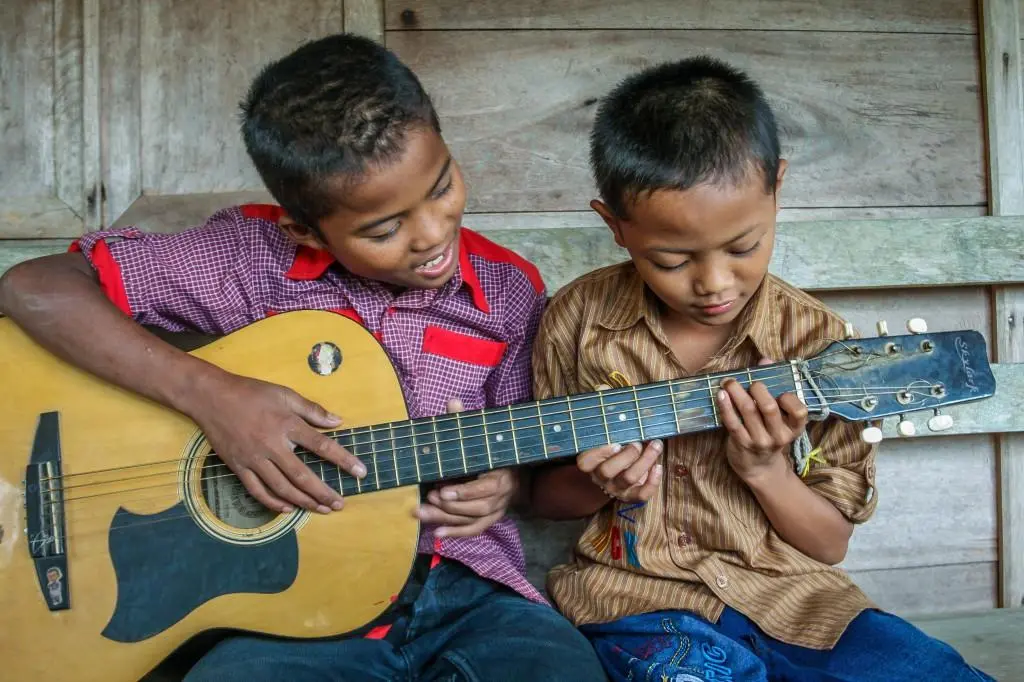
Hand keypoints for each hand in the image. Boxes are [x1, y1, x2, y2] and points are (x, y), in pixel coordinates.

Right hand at [187, 369, 365, 513]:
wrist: (211, 397)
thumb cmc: (251, 393)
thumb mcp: (285, 394)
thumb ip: (312, 409)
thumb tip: (338, 421)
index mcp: (287, 425)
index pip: (322, 446)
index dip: (344, 460)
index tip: (361, 472)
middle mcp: (272, 446)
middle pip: (302, 475)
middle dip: (323, 493)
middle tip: (340, 504)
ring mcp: (254, 459)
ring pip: (282, 488)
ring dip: (303, 502)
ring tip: (321, 509)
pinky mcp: (238, 467)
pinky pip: (257, 491)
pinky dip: (273, 502)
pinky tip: (287, 509)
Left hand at [415, 399, 519, 537]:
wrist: (517, 471)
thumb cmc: (493, 451)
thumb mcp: (481, 435)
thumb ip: (465, 421)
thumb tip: (452, 401)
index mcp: (501, 474)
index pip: (484, 488)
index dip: (463, 492)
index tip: (441, 491)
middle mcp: (501, 496)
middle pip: (476, 509)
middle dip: (449, 508)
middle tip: (425, 501)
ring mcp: (496, 510)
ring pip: (472, 521)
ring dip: (446, 520)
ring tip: (423, 514)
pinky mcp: (489, 520)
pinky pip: (474, 530)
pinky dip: (455, 534)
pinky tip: (436, 535)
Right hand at [577, 440, 662, 502]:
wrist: (618, 476)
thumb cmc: (615, 452)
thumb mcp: (609, 442)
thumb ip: (615, 434)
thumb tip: (634, 417)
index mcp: (590, 464)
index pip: (585, 462)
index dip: (599, 452)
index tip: (616, 443)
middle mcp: (601, 478)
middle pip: (608, 470)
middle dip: (627, 454)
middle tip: (638, 443)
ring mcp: (616, 489)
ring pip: (628, 478)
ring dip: (645, 460)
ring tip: (655, 446)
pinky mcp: (631, 496)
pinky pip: (642, 494)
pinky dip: (653, 481)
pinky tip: (658, 467)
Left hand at [717, 358, 807, 481]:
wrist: (759, 468)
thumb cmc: (769, 433)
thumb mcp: (779, 417)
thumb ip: (775, 387)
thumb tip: (765, 360)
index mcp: (793, 428)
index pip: (799, 411)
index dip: (789, 398)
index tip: (779, 391)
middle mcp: (779, 435)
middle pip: (769, 407)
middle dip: (758, 388)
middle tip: (751, 382)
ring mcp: (759, 441)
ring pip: (748, 411)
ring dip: (736, 392)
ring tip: (728, 382)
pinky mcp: (741, 444)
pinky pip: (732, 422)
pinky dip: (725, 406)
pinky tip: (720, 394)